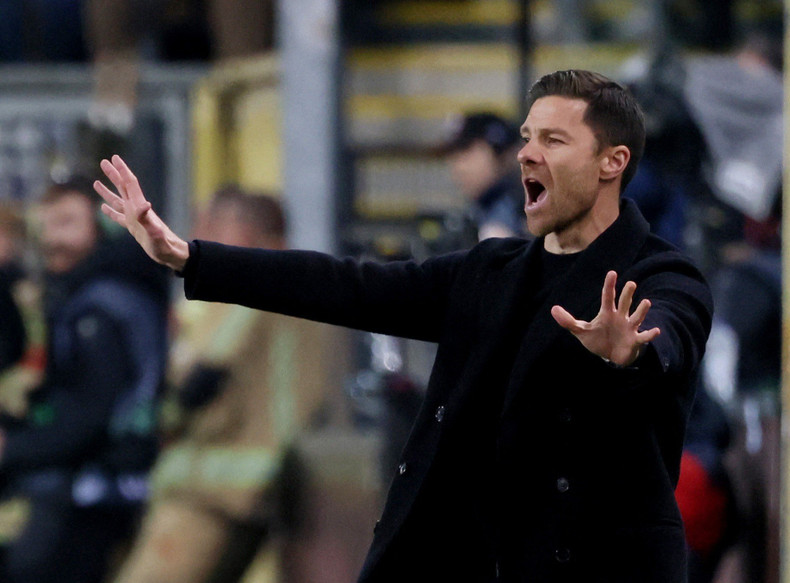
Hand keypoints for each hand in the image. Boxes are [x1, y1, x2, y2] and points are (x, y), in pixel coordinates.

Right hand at [93, 155, 189, 271]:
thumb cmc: (164, 245)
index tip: (114, 158)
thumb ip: (147, 219)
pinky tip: (103, 208)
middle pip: (123, 188)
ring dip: (108, 191)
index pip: (130, 184)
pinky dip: (110, 211)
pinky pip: (119, 217)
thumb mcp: (154, 233)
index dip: (123, 170)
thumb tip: (144, 204)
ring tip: (96, 182)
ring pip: (118, 201)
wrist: (171, 254)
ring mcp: (134, 219)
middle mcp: (136, 210)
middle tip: (104, 162)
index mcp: (140, 207)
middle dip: (114, 175)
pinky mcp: (134, 229)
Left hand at [551, 270, 659, 366]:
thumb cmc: (598, 340)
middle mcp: (620, 317)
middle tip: (631, 284)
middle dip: (627, 294)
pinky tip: (655, 331)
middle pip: (624, 303)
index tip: (612, 273)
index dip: (609, 285)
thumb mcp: (581, 331)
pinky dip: (649, 334)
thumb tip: (553, 309)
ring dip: (641, 310)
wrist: (610, 356)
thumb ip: (568, 321)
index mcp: (607, 313)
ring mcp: (629, 328)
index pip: (608, 296)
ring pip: (637, 317)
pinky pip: (643, 336)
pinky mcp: (634, 340)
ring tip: (646, 302)